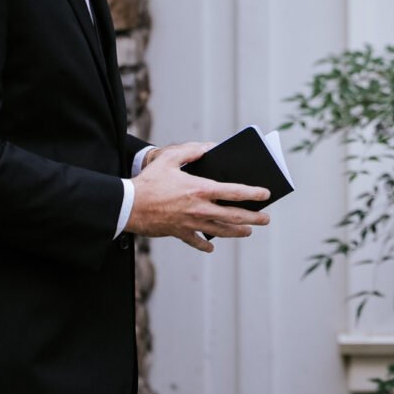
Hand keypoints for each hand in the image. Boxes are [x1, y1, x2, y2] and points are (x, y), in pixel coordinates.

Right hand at [123, 141, 269, 251]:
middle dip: (253, 218)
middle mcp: (200, 209)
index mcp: (200, 189)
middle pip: (234, 216)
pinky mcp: (179, 233)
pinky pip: (196, 241)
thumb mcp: (169, 158)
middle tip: (265, 219)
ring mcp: (191, 223)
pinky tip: (211, 246)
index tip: (265, 194)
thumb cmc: (148, 181)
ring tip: (248, 232)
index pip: (234, 192)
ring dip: (237, 232)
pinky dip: (205, 244)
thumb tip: (208, 147)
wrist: (128, 206)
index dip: (252, 193)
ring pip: (220, 230)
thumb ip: (191, 150)